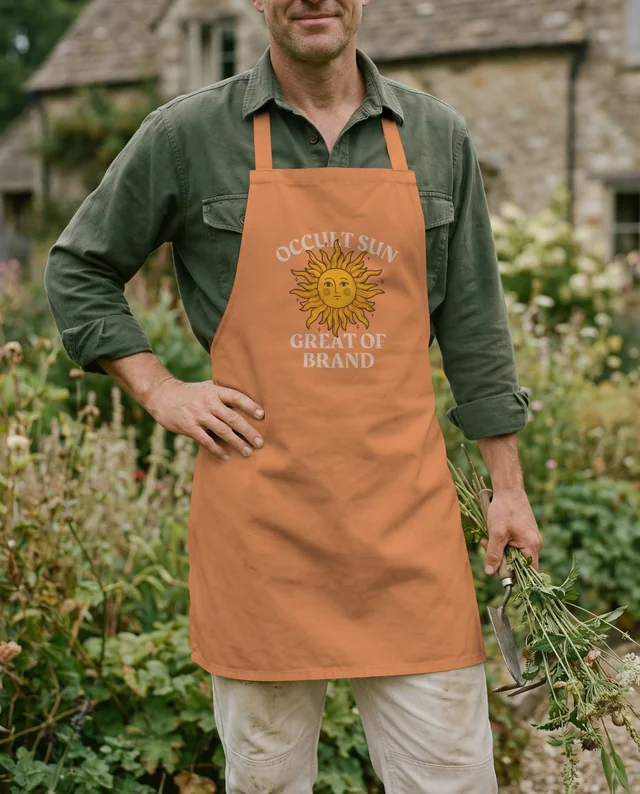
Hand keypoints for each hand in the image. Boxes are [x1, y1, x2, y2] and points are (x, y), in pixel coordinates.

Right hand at [146, 378, 264, 460]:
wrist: (162, 395)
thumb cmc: (189, 393)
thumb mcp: (206, 387)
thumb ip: (222, 393)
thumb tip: (244, 399)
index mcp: (215, 391)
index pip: (236, 397)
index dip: (250, 405)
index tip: (262, 415)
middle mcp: (209, 403)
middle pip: (233, 418)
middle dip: (248, 431)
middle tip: (260, 442)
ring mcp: (199, 415)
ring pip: (222, 431)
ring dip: (237, 443)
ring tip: (248, 452)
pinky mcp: (189, 427)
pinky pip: (206, 441)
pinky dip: (217, 450)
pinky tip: (226, 456)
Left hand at [479, 488, 542, 574]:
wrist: (508, 488)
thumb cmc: (504, 509)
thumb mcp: (496, 533)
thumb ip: (494, 554)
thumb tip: (490, 572)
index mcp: (532, 546)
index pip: (528, 572)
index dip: (514, 576)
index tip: (499, 574)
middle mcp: (534, 543)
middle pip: (518, 563)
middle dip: (500, 558)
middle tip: (485, 547)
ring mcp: (529, 537)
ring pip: (513, 553)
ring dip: (498, 549)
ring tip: (486, 539)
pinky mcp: (523, 532)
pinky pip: (512, 544)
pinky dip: (501, 542)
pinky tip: (491, 534)